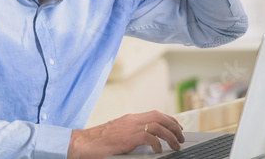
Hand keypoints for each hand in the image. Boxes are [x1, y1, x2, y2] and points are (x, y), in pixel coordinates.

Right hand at [67, 110, 184, 158]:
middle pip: (159, 116)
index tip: (177, 127)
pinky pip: (148, 136)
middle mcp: (131, 120)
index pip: (155, 114)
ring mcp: (129, 127)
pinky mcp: (127, 138)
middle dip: (174, 125)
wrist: (83, 143)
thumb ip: (131, 133)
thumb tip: (145, 140)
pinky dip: (157, 143)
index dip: (169, 119)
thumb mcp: (118, 134)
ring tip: (176, 144)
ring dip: (170, 134)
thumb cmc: (98, 142)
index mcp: (130, 118)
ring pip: (157, 125)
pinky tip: (159, 150)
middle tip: (181, 136)